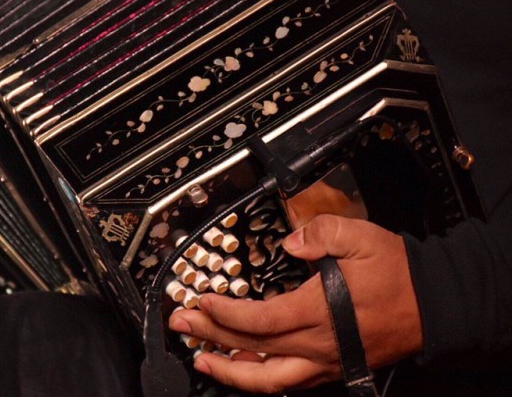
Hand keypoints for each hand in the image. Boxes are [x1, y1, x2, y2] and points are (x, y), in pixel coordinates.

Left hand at [168, 214, 423, 393]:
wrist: (434, 304)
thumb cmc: (399, 274)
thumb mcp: (361, 237)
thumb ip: (321, 234)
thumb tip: (290, 242)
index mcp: (318, 311)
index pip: (257, 320)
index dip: (223, 314)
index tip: (201, 301)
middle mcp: (317, 343)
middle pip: (252, 349)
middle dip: (210, 337)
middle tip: (181, 325)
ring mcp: (324, 361)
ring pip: (269, 380)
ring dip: (231, 371)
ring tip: (201, 360)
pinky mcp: (333, 367)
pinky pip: (288, 381)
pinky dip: (260, 378)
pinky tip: (244, 368)